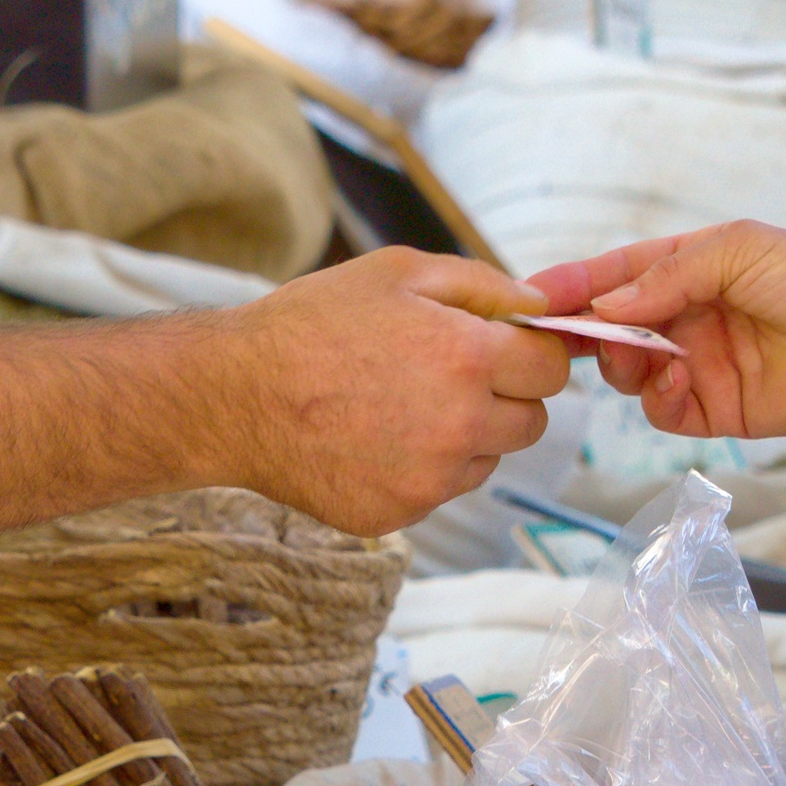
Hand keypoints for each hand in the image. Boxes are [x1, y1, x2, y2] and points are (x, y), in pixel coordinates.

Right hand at [215, 249, 568, 535]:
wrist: (234, 396)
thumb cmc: (311, 323)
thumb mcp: (396, 272)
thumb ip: (482, 285)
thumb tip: (541, 305)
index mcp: (466, 357)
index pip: (550, 367)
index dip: (531, 353)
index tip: (504, 350)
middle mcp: (459, 426)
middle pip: (533, 423)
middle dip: (506, 397)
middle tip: (450, 377)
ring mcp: (429, 478)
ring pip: (488, 459)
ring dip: (466, 435)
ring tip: (401, 406)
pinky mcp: (400, 513)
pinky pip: (441, 490)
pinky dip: (423, 467)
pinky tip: (374, 438)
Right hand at [528, 221, 785, 436]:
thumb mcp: (736, 249)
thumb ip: (665, 276)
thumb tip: (605, 306)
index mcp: (692, 269)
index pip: (618, 275)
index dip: (576, 284)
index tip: (535, 295)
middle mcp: (689, 317)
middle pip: (612, 327)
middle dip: (587, 330)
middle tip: (570, 334)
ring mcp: (699, 365)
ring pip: (628, 372)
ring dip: (620, 362)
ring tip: (638, 353)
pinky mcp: (715, 410)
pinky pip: (661, 411)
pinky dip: (655, 398)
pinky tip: (674, 379)